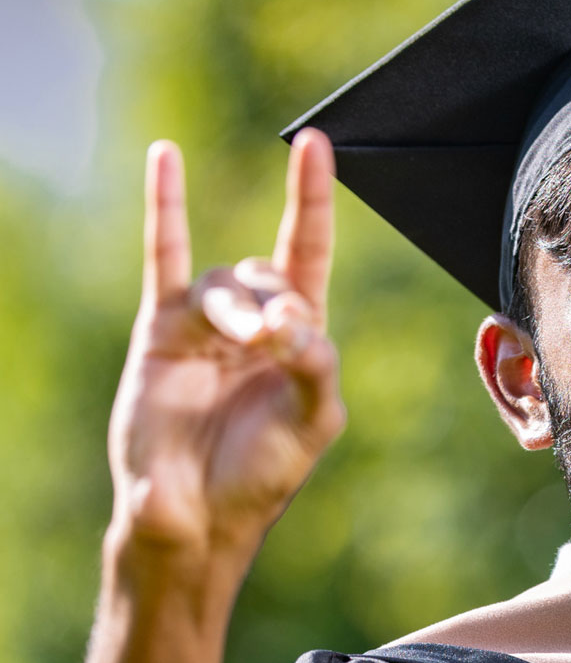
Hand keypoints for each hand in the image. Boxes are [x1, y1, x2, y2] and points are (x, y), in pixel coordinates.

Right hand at [108, 127, 345, 564]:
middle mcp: (251, 319)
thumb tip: (294, 321)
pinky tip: (166, 156)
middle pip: (267, 275)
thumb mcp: (310, 422)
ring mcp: (204, 323)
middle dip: (276, 305)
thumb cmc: (259, 473)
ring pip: (225, 284)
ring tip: (248, 344)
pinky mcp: (161, 330)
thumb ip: (316, 364)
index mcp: (299, 335)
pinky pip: (164, 258)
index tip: (317, 145)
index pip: (308, 252)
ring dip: (240, 310)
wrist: (195, 517)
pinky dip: (166, 206)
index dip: (312, 199)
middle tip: (279, 341)